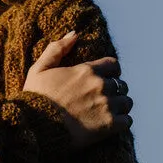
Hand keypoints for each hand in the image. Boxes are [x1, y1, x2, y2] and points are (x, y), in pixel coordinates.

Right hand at [22, 32, 132, 150]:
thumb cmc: (35, 98)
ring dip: (120, 106)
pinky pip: (127, 121)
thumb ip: (57, 49)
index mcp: (86, 70)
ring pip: (127, 102)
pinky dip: (121, 123)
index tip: (104, 79)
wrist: (35, 128)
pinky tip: (111, 124)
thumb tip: (74, 34)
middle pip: (121, 84)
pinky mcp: (109, 125)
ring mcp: (106, 105)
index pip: (113, 65)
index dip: (110, 71)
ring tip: (109, 112)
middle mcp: (100, 85)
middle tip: (103, 99)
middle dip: (114, 90)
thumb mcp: (39, 69)